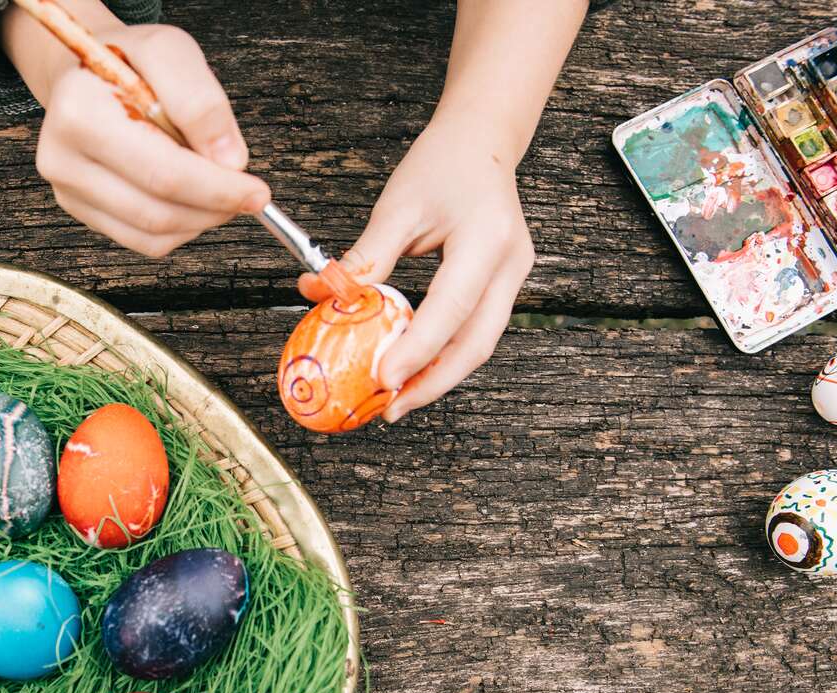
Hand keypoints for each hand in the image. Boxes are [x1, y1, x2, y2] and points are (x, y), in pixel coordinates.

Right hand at [14, 20, 270, 256]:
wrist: (88, 75)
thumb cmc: (132, 62)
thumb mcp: (172, 52)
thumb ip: (202, 102)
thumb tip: (229, 163)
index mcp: (80, 112)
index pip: (162, 172)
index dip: (218, 189)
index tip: (258, 193)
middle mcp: (62, 158)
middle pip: (157, 211)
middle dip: (214, 209)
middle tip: (249, 196)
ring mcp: (67, 190)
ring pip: (152, 235)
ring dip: (200, 221)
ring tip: (219, 191)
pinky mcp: (78, 210)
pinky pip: (143, 242)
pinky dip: (180, 228)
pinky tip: (191, 201)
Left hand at [298, 115, 534, 422]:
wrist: (482, 140)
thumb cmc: (442, 164)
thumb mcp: (396, 208)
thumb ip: (366, 258)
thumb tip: (321, 296)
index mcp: (486, 240)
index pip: (451, 308)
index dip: (418, 349)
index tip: (384, 378)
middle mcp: (511, 265)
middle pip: (477, 344)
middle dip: (433, 382)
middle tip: (390, 408)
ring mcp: (514, 277)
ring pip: (479, 344)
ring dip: (438, 375)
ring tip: (397, 397)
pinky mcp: (504, 284)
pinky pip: (475, 330)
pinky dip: (444, 354)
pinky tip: (412, 368)